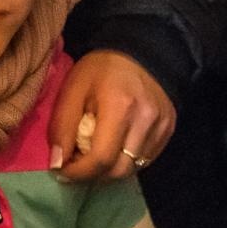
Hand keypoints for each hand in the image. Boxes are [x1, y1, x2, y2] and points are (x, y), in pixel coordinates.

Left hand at [50, 50, 175, 179]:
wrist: (143, 51)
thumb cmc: (102, 68)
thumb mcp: (74, 88)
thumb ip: (62, 126)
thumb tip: (57, 164)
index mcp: (120, 108)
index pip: (101, 159)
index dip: (78, 173)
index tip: (62, 170)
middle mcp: (145, 121)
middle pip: (119, 171)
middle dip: (93, 176)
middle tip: (77, 166)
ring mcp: (162, 127)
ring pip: (133, 169)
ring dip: (110, 170)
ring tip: (95, 156)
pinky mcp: (169, 130)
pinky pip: (146, 160)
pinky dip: (127, 161)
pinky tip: (116, 147)